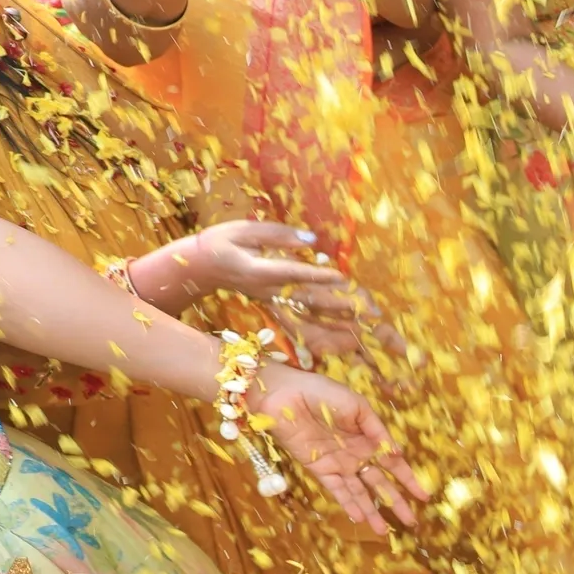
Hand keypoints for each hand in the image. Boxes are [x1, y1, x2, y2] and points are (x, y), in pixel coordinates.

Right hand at [137, 223, 385, 357]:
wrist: (201, 268)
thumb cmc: (222, 242)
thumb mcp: (244, 230)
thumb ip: (278, 235)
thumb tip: (312, 240)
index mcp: (259, 270)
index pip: (292, 274)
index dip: (316, 276)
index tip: (342, 277)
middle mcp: (269, 292)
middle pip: (309, 302)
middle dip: (341, 306)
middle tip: (372, 311)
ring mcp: (273, 304)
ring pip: (309, 320)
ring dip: (339, 327)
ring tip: (369, 332)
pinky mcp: (276, 310)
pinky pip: (303, 329)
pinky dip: (326, 337)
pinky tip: (348, 343)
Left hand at [247, 365, 427, 532]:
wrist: (286, 395)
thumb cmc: (322, 393)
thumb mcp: (358, 407)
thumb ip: (378, 431)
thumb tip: (398, 454)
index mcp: (369, 438)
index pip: (394, 465)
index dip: (409, 480)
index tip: (424, 497)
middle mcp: (357, 455)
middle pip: (380, 484)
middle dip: (396, 503)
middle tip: (411, 522)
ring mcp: (339, 464)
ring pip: (360, 493)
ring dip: (372, 511)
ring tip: (384, 531)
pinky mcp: (319, 469)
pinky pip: (337, 490)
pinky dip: (348, 504)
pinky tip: (360, 518)